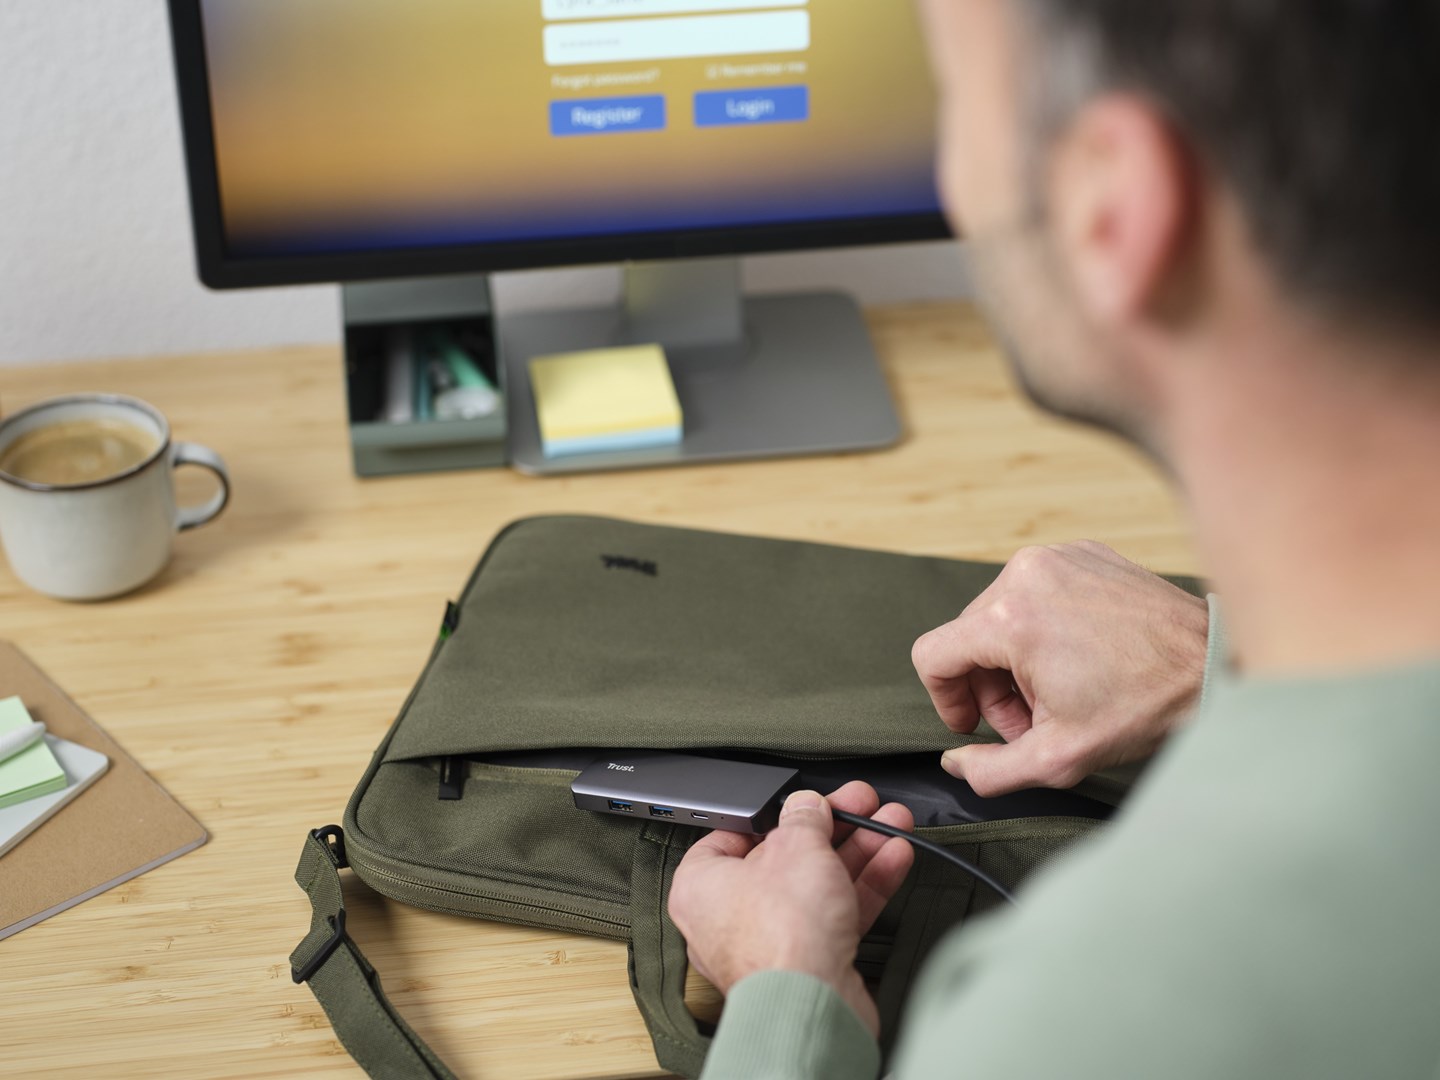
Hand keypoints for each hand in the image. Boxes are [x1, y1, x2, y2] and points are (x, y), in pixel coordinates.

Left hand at [668, 782, 914, 1036]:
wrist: (813, 1006)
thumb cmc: (781, 934)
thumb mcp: (797, 847)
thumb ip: (805, 818)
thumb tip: (807, 805)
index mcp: (702, 886)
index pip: (730, 837)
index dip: (772, 815)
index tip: (803, 802)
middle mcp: (730, 918)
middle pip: (785, 859)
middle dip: (832, 829)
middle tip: (859, 805)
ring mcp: (772, 943)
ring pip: (816, 885)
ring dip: (857, 851)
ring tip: (890, 823)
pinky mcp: (809, 962)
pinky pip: (834, 914)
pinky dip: (863, 886)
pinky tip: (892, 859)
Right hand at [912, 541, 1209, 795]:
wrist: (1215, 664)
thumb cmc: (1146, 705)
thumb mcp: (1058, 758)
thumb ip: (991, 771)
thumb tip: (956, 762)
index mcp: (1010, 619)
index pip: (933, 655)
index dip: (945, 699)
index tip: (973, 724)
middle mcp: (1025, 574)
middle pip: (967, 635)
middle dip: (989, 684)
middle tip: (1031, 718)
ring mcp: (1056, 557)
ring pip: (999, 612)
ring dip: (1015, 657)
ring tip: (1058, 689)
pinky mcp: (1083, 553)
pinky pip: (1036, 590)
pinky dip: (1044, 625)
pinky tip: (1079, 658)